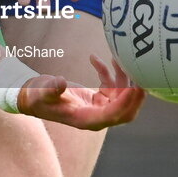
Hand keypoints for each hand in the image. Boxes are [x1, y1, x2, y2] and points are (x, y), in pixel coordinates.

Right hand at [17, 54, 144, 130]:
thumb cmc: (37, 97)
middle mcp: (96, 117)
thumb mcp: (42, 92)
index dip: (126, 102)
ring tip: (116, 57)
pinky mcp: (98, 99)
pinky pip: (111, 87)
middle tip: (143, 74)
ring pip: (121, 96)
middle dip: (136, 95)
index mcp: (86, 120)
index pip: (113, 114)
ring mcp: (98, 109)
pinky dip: (108, 73)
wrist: (34, 98)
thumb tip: (61, 82)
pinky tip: (95, 59)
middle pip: (125, 111)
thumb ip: (51, 89)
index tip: (137, 87)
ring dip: (122, 77)